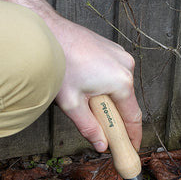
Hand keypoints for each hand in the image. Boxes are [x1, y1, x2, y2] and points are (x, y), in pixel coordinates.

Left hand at [0, 0, 141, 150]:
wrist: (48, 31)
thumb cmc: (58, 63)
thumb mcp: (71, 103)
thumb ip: (89, 127)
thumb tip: (101, 144)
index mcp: (121, 81)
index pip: (133, 117)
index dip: (132, 136)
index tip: (131, 148)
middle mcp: (126, 66)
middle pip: (126, 102)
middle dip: (115, 117)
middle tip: (101, 130)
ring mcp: (119, 54)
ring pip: (119, 87)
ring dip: (107, 99)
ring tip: (84, 100)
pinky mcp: (111, 48)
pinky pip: (113, 73)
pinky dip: (104, 84)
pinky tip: (85, 84)